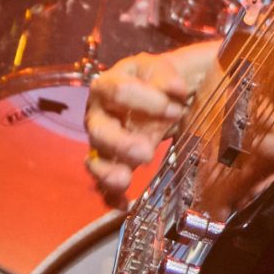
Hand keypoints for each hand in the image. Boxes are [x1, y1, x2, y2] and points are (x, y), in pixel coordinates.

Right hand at [85, 40, 220, 201]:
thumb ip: (168, 75)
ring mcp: (102, 141)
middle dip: (121, 143)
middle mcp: (99, 113)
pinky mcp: (110, 163)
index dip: (148, 101)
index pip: (119, 91)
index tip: (178, 108)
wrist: (164, 92)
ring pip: (95, 159)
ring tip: (125, 181)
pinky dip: (111, 196)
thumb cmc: (161, 79)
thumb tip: (175, 89)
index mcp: (111, 84)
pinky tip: (125, 205)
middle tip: (147, 152)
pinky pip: (103, 183)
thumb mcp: (166, 68)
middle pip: (99, 130)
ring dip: (109, 171)